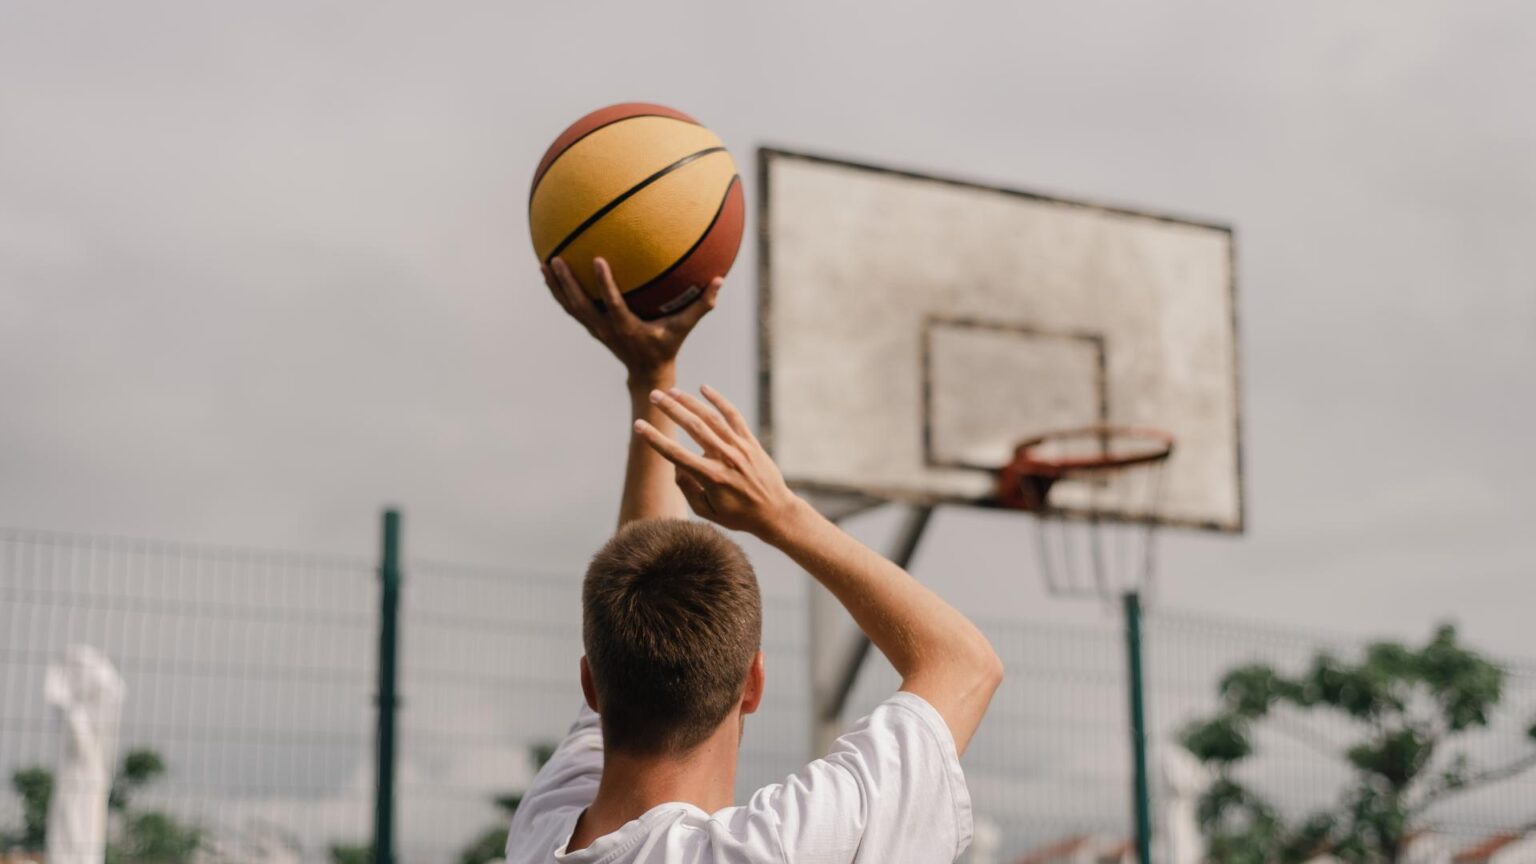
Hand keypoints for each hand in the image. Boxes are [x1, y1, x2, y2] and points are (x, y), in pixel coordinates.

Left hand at [543, 256, 721, 385]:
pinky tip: (550, 275)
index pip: (612, 304)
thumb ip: (702, 305)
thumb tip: (720, 279)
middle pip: (580, 305)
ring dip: (556, 288)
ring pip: (570, 307)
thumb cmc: (668, 346)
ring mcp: (596, 329)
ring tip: (544, 264)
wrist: (647, 373)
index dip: (603, 284)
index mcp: (626, 327)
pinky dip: (559, 293)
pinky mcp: (592, 328)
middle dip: (567, 284)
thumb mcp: (684, 328)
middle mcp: (606, 329)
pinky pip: (571, 309)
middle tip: (556, 259)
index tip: (597, 260)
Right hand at [633, 385, 800, 537]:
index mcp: (711, 477)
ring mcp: (739, 447)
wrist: (775, 512)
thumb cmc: (738, 516)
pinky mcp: (750, 442)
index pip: (676, 454)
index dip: (655, 439)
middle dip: (671, 409)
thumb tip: (676, 466)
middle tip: (653, 395)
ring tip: (672, 391)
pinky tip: (704, 388)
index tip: (639, 425)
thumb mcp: (707, 512)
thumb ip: (688, 489)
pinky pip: (733, 416)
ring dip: (690, 402)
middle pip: (693, 427)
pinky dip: (719, 401)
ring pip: (711, 417)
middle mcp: (725, 458)